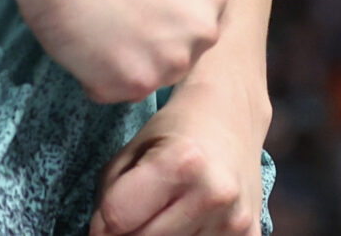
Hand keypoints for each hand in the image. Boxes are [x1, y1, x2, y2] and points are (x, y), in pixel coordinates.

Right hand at [13, 0, 226, 104]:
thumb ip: (179, 11)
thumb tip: (172, 43)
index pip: (195, 35)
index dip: (163, 26)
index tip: (140, 8)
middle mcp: (202, 33)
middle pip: (176, 63)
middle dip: (148, 52)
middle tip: (116, 22)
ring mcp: (172, 62)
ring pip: (147, 82)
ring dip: (121, 69)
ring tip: (98, 31)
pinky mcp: (137, 85)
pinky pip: (114, 94)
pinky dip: (95, 79)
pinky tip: (86, 46)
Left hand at [89, 87, 267, 235]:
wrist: (231, 116)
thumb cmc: (175, 131)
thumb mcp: (131, 151)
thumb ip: (109, 198)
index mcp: (182, 162)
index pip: (118, 219)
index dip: (104, 220)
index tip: (108, 215)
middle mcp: (215, 194)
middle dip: (130, 232)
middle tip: (138, 211)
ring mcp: (236, 221)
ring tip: (167, 210)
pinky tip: (189, 219)